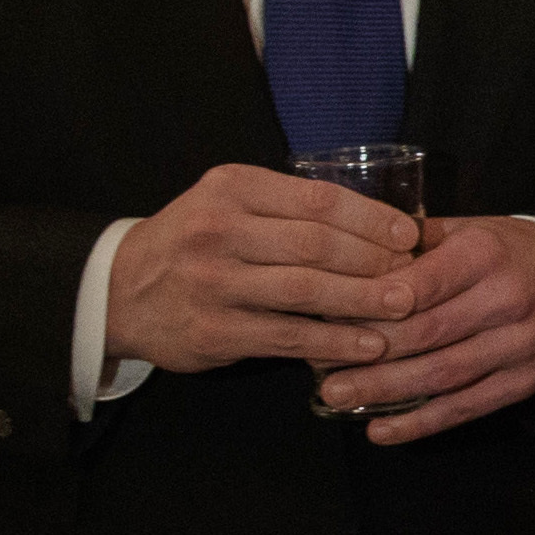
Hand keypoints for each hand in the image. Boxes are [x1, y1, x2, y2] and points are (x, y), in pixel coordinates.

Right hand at [105, 164, 420, 374]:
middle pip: (316, 244)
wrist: (119, 290)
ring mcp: (215, 282)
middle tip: (415, 275)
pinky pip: (287, 335)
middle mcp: (221, 229)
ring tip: (404, 308)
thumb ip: (289, 209)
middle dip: (374, 260)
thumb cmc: (194, 241)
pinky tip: (367, 346)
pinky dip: (333, 340)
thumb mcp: (230, 203)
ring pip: (305, 290)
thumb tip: (378, 227)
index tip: (409, 234)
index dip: (371, 218)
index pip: (318, 199)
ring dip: (363, 300)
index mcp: (234, 188)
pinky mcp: (214, 330)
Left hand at [313, 216, 534, 444]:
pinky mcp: (522, 383)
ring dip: (385, 391)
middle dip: (368, 353)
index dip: (375, 304)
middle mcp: (505, 300)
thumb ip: (418, 241)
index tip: (331, 316)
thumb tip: (355, 251)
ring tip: (336, 397)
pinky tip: (380, 430)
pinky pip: (464, 408)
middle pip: (425, 333)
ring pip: (441, 376)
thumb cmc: (512, 253)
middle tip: (320, 367)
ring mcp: (517, 346)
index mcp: (486, 254)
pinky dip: (420, 423)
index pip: (422, 283)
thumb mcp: (474, 228)